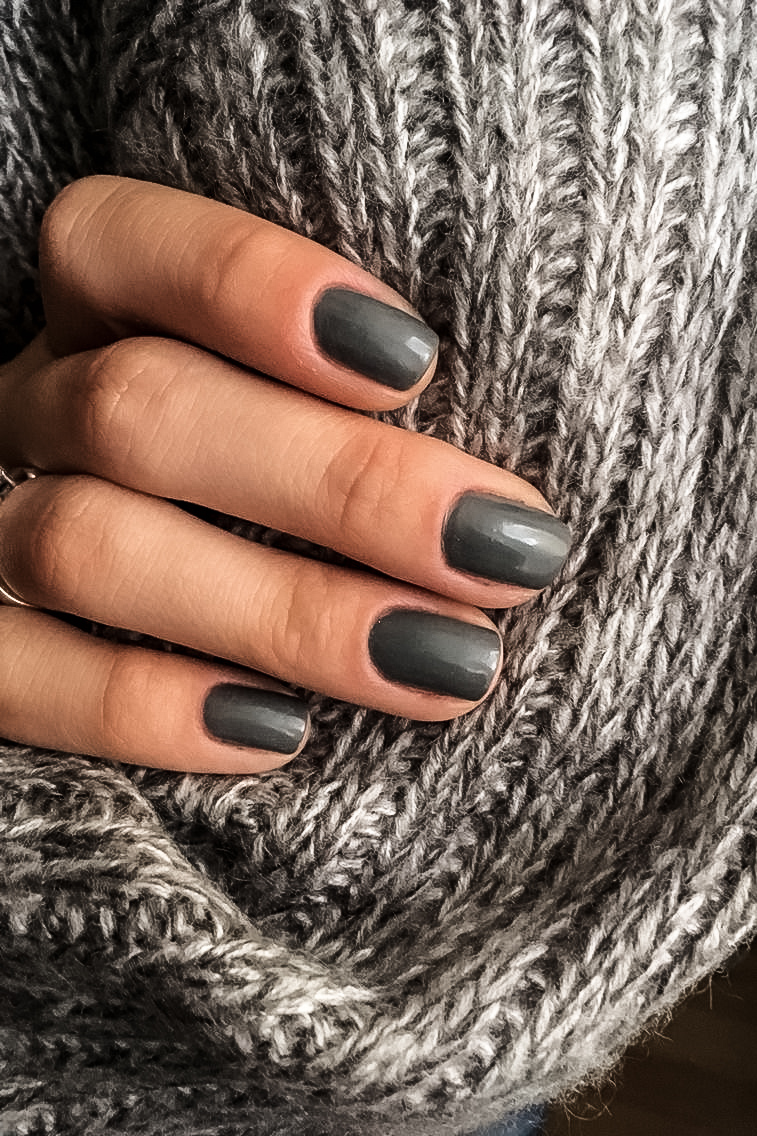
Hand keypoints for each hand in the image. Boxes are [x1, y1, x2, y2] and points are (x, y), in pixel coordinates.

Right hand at [0, 176, 569, 772]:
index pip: (119, 246)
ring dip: (283, 612)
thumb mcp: (307, 406)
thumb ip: (357, 402)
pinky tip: (284, 732)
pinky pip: (18, 680)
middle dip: (337, 486)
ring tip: (448, 661)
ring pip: (82, 545)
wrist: (157, 632)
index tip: (414, 364)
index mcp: (98, 316)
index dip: (250, 288)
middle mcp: (32, 410)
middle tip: (503, 551)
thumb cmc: (293, 486)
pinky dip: (145, 708)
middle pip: (132, 410)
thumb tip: (496, 477)